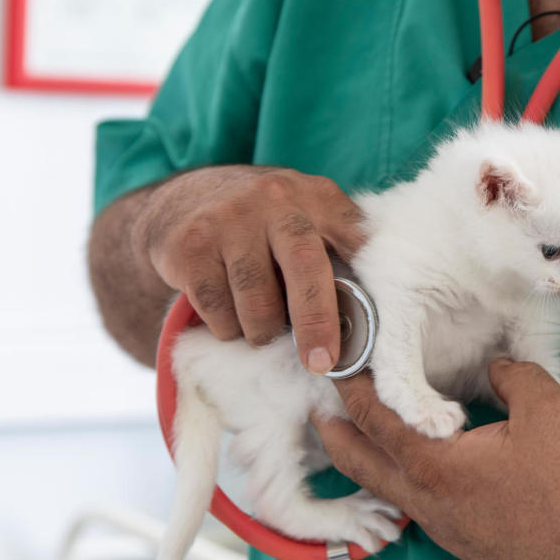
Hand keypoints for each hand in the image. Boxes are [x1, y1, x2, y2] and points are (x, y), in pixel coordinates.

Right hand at [132, 165, 363, 371]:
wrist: (183, 198)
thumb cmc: (264, 222)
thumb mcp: (308, 216)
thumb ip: (342, 248)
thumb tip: (376, 314)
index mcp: (316, 196)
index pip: (356, 240)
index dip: (369, 282)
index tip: (374, 328)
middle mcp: (274, 200)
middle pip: (305, 267)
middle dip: (316, 323)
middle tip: (321, 363)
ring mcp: (229, 220)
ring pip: (257, 303)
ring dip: (262, 331)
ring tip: (262, 326)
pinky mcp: (190, 246)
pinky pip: (218, 310)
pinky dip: (227, 327)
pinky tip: (229, 314)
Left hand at [313, 359, 559, 559]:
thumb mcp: (546, 407)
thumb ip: (511, 375)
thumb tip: (494, 367)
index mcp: (436, 466)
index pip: (376, 422)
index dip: (354, 390)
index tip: (341, 365)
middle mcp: (428, 501)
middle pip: (361, 465)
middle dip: (337, 434)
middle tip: (322, 408)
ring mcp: (444, 528)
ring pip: (387, 489)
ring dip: (368, 459)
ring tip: (359, 433)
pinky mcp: (463, 541)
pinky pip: (415, 505)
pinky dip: (399, 478)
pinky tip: (417, 463)